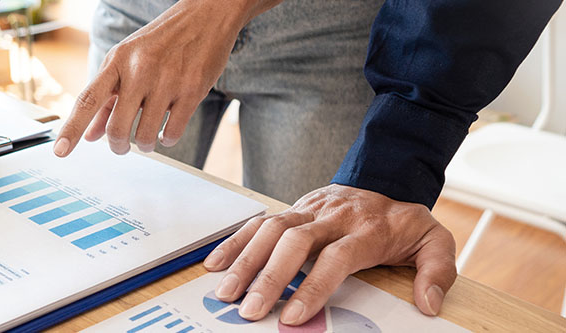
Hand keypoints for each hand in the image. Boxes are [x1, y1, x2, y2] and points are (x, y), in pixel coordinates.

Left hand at [53, 0, 280, 156]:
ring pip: (145, 135)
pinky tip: (166, 132)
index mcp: (117, 61)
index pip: (88, 100)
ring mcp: (167, 81)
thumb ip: (107, 99)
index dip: (72, 129)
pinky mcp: (192, 90)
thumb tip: (91, 135)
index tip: (60, 151)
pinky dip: (167, 140)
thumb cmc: (161, 41)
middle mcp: (140, 70)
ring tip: (148, 139)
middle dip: (118, 146)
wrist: (205, 16)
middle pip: (117, 128)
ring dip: (145, 145)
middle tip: (122, 147)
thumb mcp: (127, 61)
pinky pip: (172, 132)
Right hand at [202, 184, 456, 323]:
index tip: (292, 316)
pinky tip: (216, 264)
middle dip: (268, 278)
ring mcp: (307, 209)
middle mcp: (331, 217)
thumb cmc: (404, 220)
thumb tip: (429, 305)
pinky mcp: (292, 208)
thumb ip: (438, 271)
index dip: (312, 287)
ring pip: (270, 229)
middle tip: (249, 310)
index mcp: (365, 229)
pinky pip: (258, 222)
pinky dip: (235, 242)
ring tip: (225, 292)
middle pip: (293, 242)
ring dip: (244, 260)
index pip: (334, 258)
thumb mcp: (435, 240)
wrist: (385, 178)